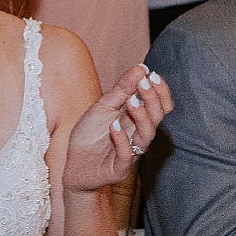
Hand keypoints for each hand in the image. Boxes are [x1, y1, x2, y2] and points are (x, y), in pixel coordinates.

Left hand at [64, 63, 172, 191]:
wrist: (73, 165)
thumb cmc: (90, 135)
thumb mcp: (102, 106)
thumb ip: (121, 89)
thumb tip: (141, 67)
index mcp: (139, 119)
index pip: (161, 105)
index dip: (161, 91)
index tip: (152, 74)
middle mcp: (139, 135)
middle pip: (158, 117)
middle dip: (152, 98)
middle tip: (143, 82)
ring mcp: (131, 152)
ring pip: (147, 134)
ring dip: (141, 116)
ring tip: (131, 101)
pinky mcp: (119, 168)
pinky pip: (126, 154)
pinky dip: (121, 138)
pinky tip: (113, 125)